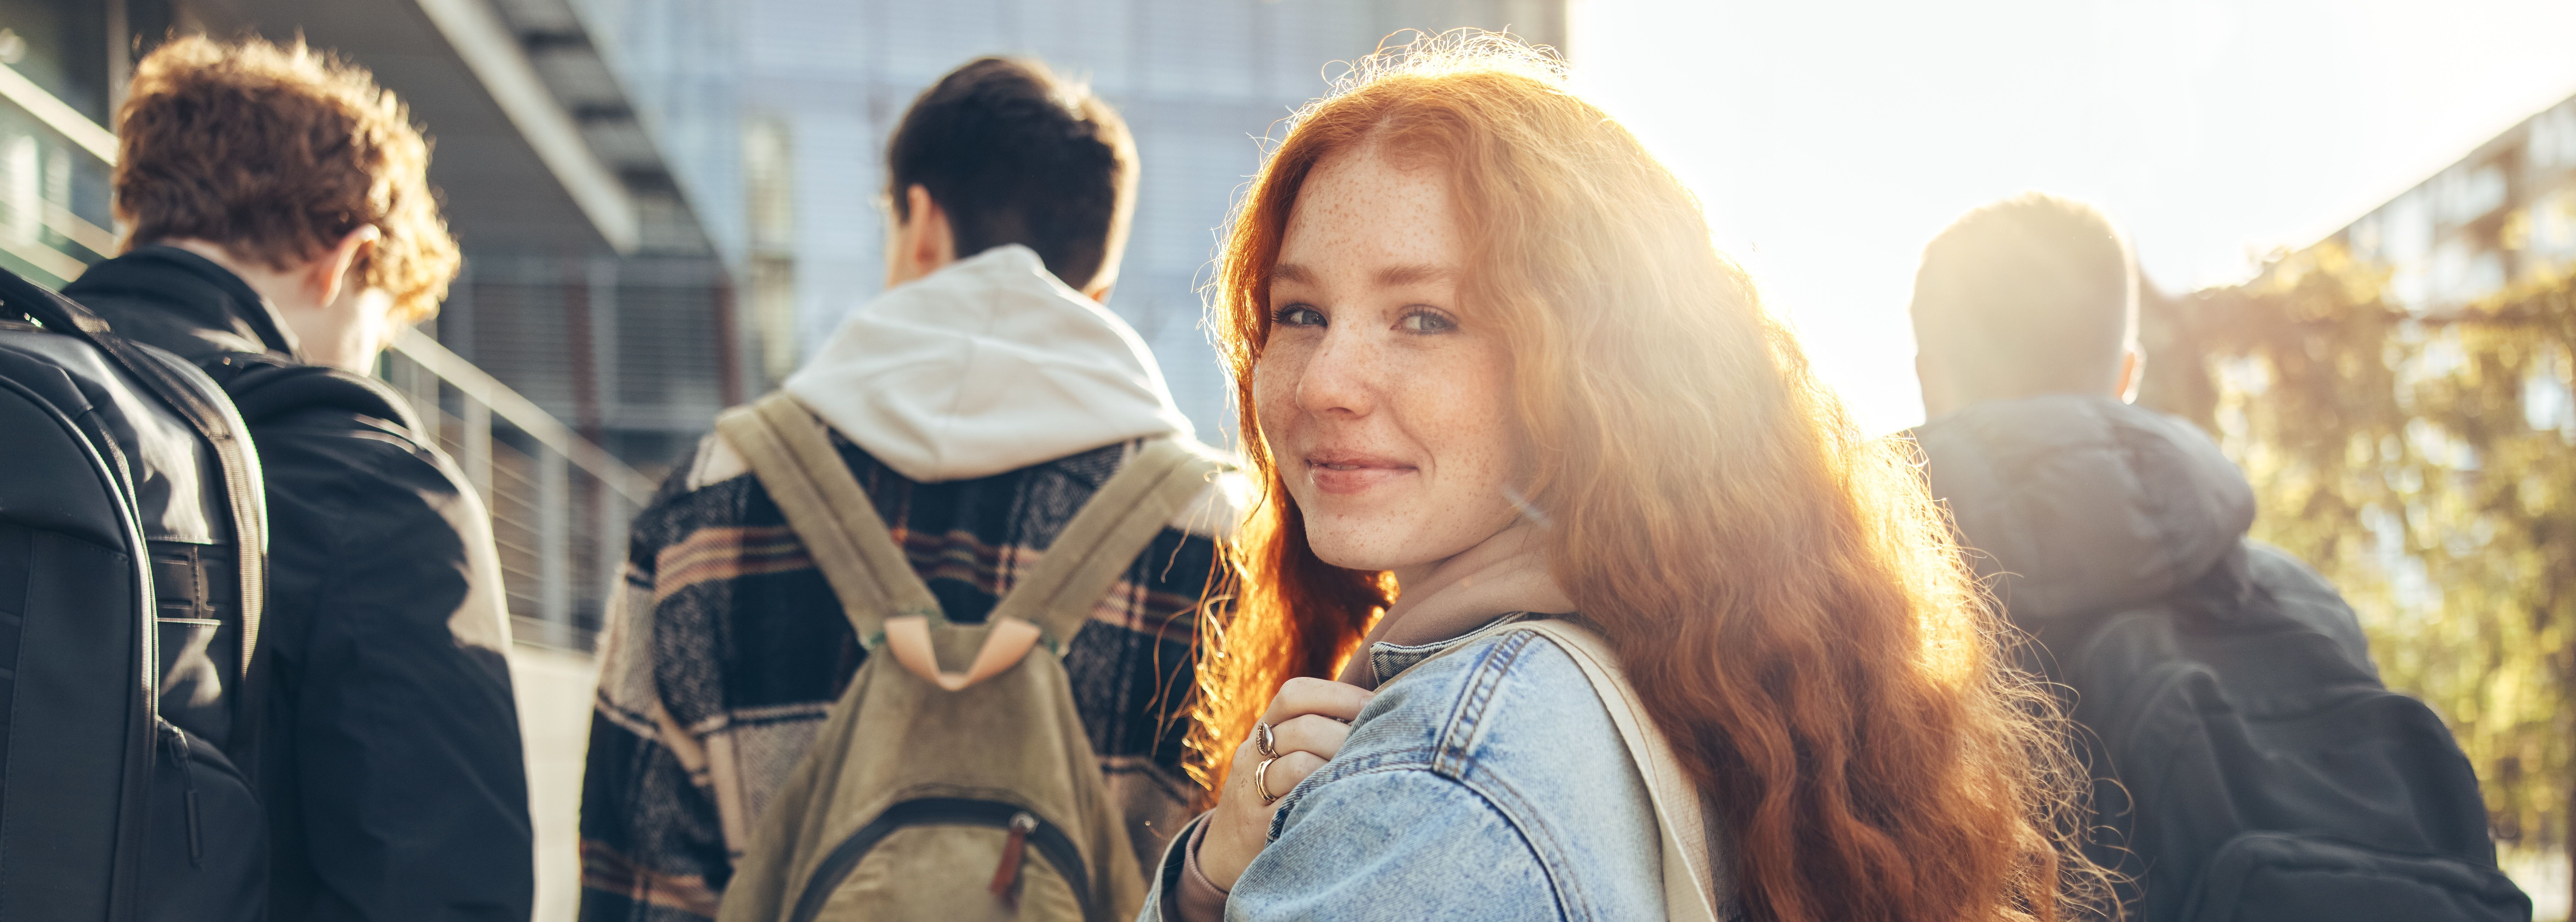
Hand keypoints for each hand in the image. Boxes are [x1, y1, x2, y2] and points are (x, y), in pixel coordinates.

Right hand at [1198, 677, 1374, 889]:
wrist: (1224, 850)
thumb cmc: (1271, 796)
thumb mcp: (1280, 757)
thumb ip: (1316, 732)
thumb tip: (1379, 708)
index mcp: (1262, 731)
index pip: (1295, 694)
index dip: (1339, 694)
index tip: (1376, 703)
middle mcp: (1252, 755)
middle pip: (1304, 729)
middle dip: (1349, 735)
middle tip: (1381, 747)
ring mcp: (1250, 791)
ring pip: (1300, 766)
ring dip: (1339, 769)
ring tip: (1366, 776)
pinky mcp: (1257, 828)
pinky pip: (1294, 806)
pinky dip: (1323, 800)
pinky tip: (1345, 803)